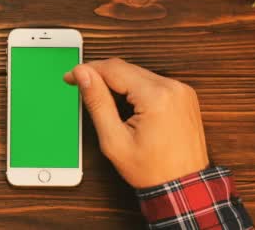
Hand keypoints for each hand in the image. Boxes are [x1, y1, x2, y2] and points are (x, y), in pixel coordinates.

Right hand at [64, 58, 208, 188]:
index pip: (113, 69)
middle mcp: (172, 87)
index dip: (87, 70)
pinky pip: (152, 82)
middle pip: (126, 68)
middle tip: (82, 87)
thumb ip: (97, 102)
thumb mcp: (114, 140)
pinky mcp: (183, 95)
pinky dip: (135, 89)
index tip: (71, 77)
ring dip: (118, 82)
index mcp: (156, 96)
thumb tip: (82, 74)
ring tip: (104, 101)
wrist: (183, 186)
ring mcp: (181, 90)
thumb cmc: (152, 169)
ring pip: (138, 74)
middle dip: (101, 76)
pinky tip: (126, 104)